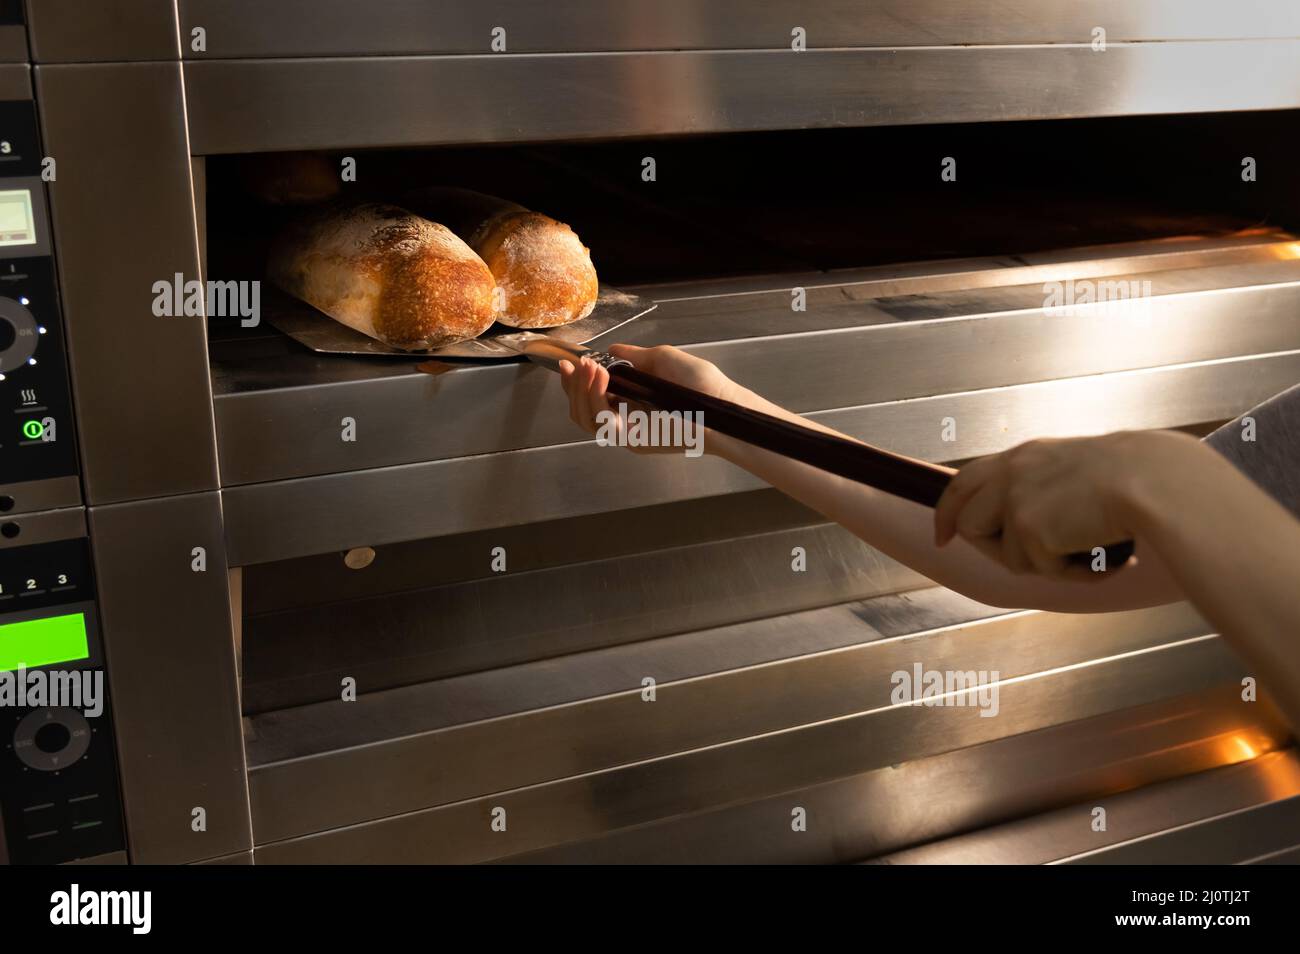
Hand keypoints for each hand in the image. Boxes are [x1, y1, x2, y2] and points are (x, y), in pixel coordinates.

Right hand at [557, 344, 735, 452]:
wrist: (721, 405)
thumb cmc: (700, 383)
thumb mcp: (662, 358)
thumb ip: (633, 355)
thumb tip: (609, 350)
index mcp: (631, 400)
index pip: (592, 397)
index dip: (577, 382)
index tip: (571, 364)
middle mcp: (625, 418)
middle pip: (582, 410)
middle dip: (573, 387)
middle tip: (574, 366)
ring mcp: (628, 431)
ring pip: (586, 419)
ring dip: (582, 391)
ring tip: (589, 369)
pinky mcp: (633, 441)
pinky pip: (602, 423)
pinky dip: (596, 399)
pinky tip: (600, 377)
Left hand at [932, 431, 1187, 579]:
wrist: (1156, 480)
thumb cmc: (1135, 479)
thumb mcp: (1076, 473)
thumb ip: (1044, 492)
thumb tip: (1024, 529)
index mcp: (1024, 456)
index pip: (965, 480)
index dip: (948, 511)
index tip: (944, 535)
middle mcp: (1011, 472)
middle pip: (966, 520)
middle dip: (988, 550)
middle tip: (1024, 564)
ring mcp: (1014, 498)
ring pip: (1008, 556)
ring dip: (1045, 564)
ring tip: (1089, 553)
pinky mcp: (1027, 527)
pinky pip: (1041, 570)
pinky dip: (1072, 573)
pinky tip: (1103, 557)